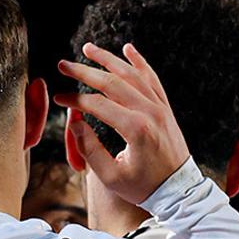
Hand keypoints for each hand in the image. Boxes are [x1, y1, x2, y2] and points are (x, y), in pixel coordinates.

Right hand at [54, 43, 190, 203]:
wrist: (178, 190)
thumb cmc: (144, 187)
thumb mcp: (112, 177)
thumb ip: (89, 149)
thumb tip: (74, 122)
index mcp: (135, 129)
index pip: (98, 104)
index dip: (75, 99)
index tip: (60, 98)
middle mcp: (149, 112)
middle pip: (112, 83)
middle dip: (85, 72)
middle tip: (64, 65)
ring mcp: (159, 107)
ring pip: (132, 74)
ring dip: (109, 59)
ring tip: (89, 49)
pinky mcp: (165, 108)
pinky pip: (152, 78)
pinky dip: (139, 62)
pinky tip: (128, 48)